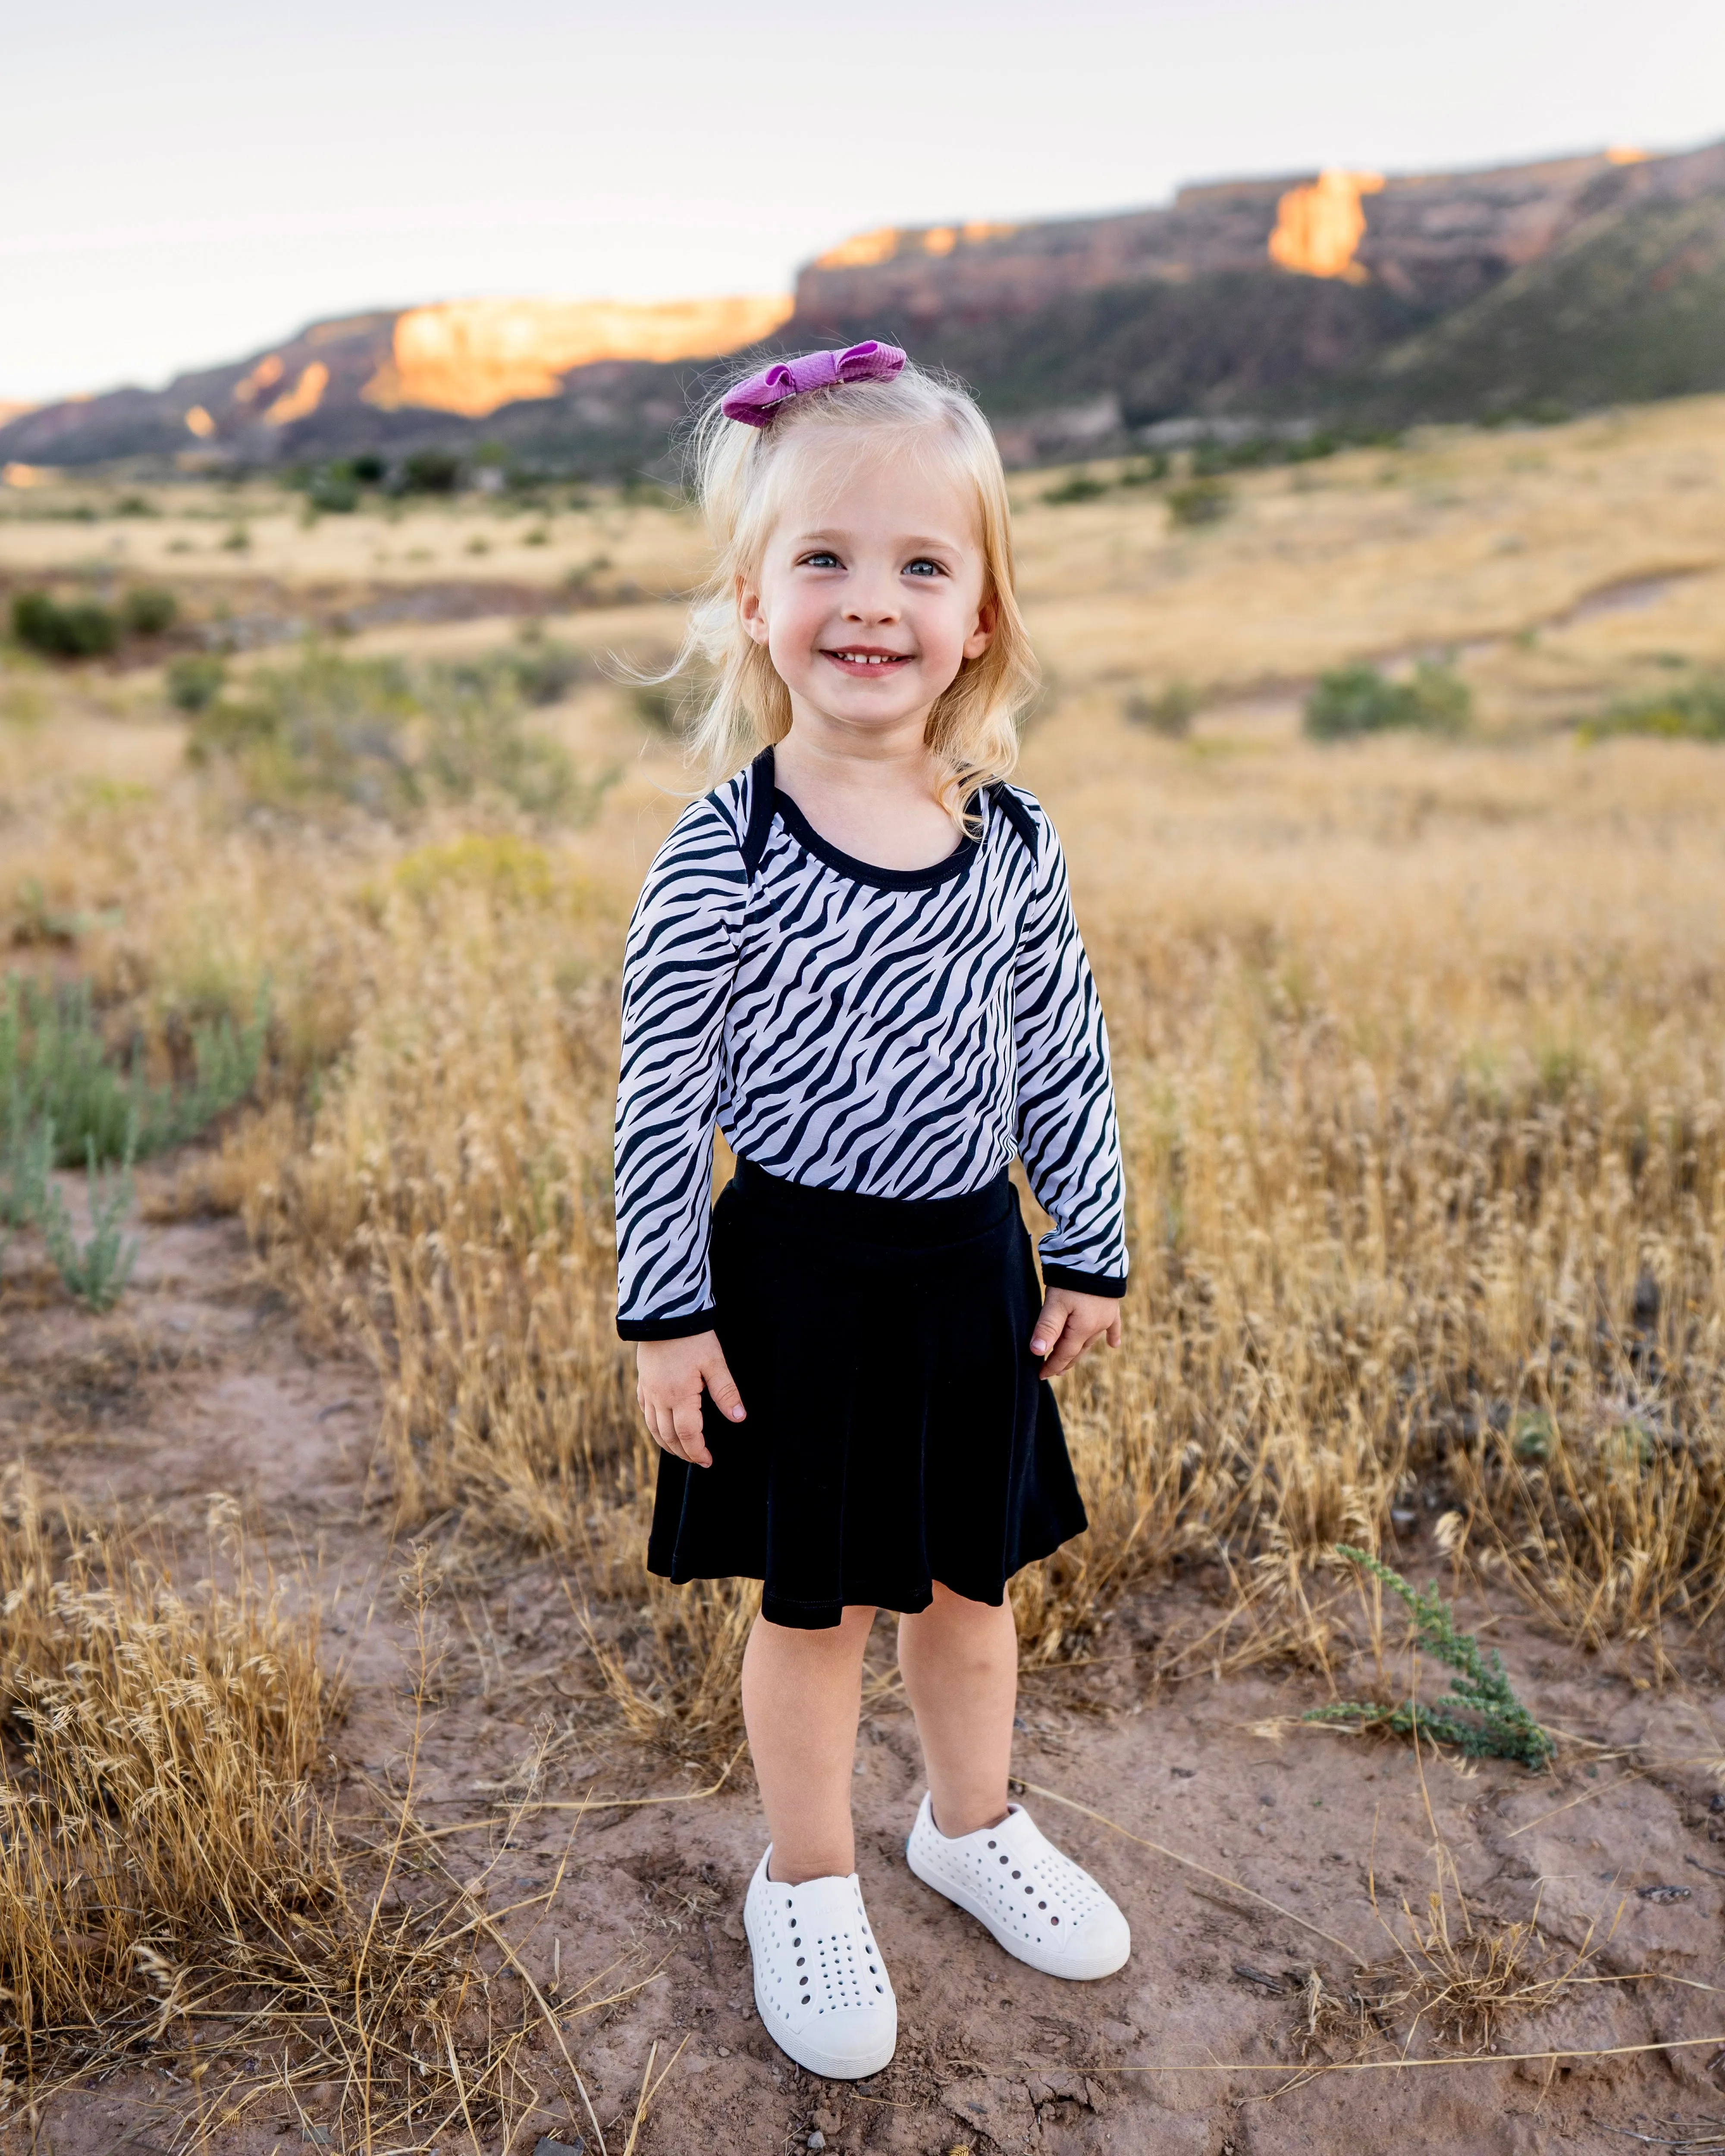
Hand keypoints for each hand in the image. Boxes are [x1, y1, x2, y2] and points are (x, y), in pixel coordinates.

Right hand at [636, 1331, 744, 1468]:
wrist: (664, 1313)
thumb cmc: (692, 1336)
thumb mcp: (715, 1363)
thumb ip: (726, 1392)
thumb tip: (738, 1417)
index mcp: (679, 1396)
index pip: (688, 1435)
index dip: (697, 1452)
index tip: (707, 1461)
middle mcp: (660, 1397)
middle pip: (668, 1436)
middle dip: (684, 1452)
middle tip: (698, 1460)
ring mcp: (648, 1390)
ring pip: (653, 1427)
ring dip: (666, 1444)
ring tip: (680, 1451)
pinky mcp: (643, 1381)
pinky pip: (645, 1411)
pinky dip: (653, 1425)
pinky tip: (660, 1427)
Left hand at [1029, 1288, 1120, 1378]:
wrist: (1096, 1254)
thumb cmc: (1072, 1279)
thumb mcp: (1055, 1303)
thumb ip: (1047, 1328)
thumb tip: (1037, 1352)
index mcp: (1083, 1329)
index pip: (1065, 1354)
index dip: (1052, 1365)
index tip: (1040, 1375)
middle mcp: (1097, 1327)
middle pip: (1078, 1350)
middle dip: (1065, 1362)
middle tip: (1053, 1371)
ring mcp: (1106, 1316)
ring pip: (1091, 1340)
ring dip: (1080, 1351)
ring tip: (1071, 1360)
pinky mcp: (1111, 1305)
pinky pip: (1113, 1326)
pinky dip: (1112, 1336)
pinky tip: (1114, 1345)